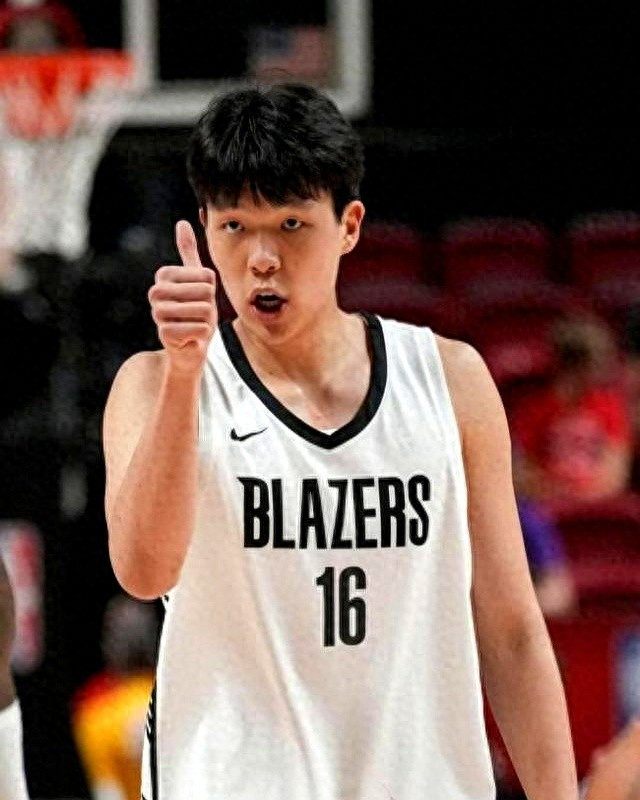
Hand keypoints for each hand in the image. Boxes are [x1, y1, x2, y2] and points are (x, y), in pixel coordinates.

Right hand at [149, 220, 216, 375]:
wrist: (190, 345)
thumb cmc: (195, 310)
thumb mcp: (197, 279)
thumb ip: (189, 252)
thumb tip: (182, 222)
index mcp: (164, 275)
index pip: (206, 276)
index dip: (210, 289)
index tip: (198, 297)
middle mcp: (156, 292)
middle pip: (205, 292)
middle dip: (210, 305)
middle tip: (198, 313)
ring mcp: (158, 313)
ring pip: (203, 311)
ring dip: (207, 321)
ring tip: (195, 324)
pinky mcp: (165, 334)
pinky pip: (199, 328)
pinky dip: (203, 334)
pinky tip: (193, 336)